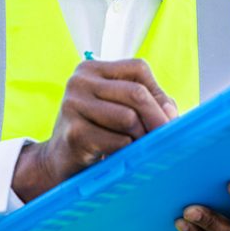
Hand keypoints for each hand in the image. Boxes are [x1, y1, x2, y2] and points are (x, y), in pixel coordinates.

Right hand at [12, 58, 176, 201]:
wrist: (59, 162)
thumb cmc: (97, 133)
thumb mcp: (120, 110)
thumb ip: (150, 103)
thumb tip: (170, 113)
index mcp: (91, 68)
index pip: (138, 68)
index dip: (157, 93)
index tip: (167, 117)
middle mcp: (79, 81)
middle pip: (136, 93)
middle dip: (157, 118)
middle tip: (167, 137)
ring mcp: (73, 105)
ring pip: (129, 117)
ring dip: (140, 137)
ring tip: (136, 146)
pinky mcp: (74, 132)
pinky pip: (118, 140)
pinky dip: (126, 151)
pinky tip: (118, 155)